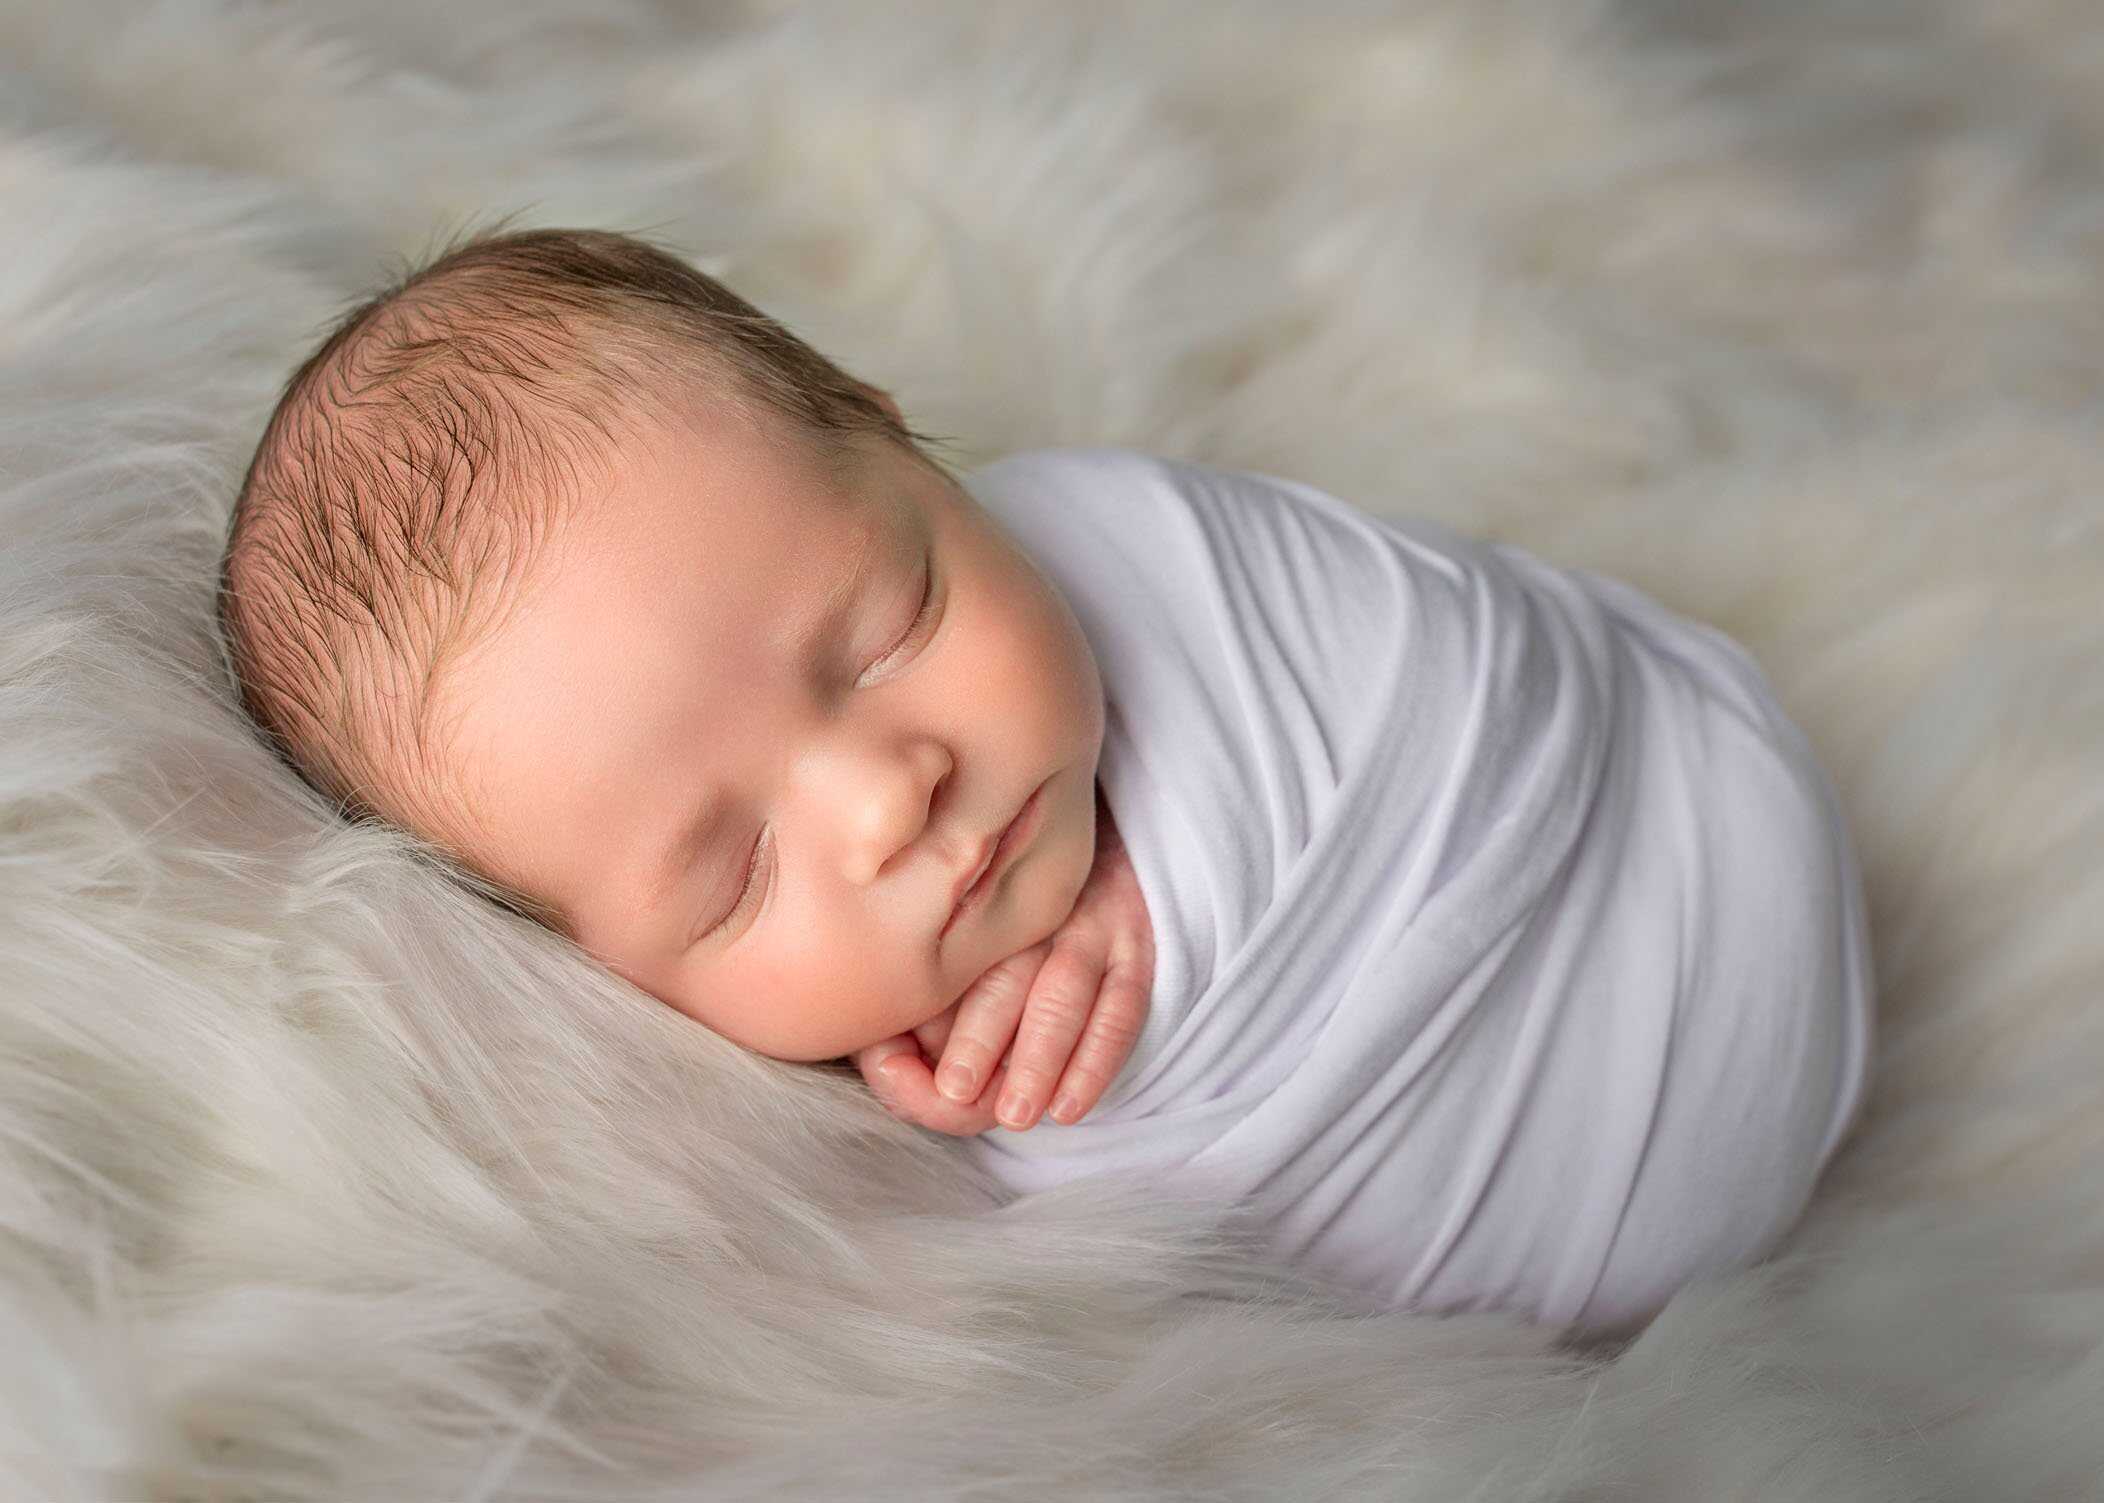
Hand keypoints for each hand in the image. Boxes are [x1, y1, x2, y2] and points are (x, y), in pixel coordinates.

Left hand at [855, 784, 1153, 1133]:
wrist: (1085, 826)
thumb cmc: (996, 898)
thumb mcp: (954, 920)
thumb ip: (923, 985)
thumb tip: (887, 1051)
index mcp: (974, 897)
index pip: (947, 966)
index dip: (920, 1018)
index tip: (887, 1061)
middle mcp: (1031, 911)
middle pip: (1005, 976)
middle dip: (979, 1037)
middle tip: (954, 1090)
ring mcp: (1090, 925)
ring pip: (1065, 991)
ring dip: (1040, 1056)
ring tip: (1014, 1113)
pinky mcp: (1133, 946)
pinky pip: (1123, 1006)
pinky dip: (1098, 1060)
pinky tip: (1068, 1108)